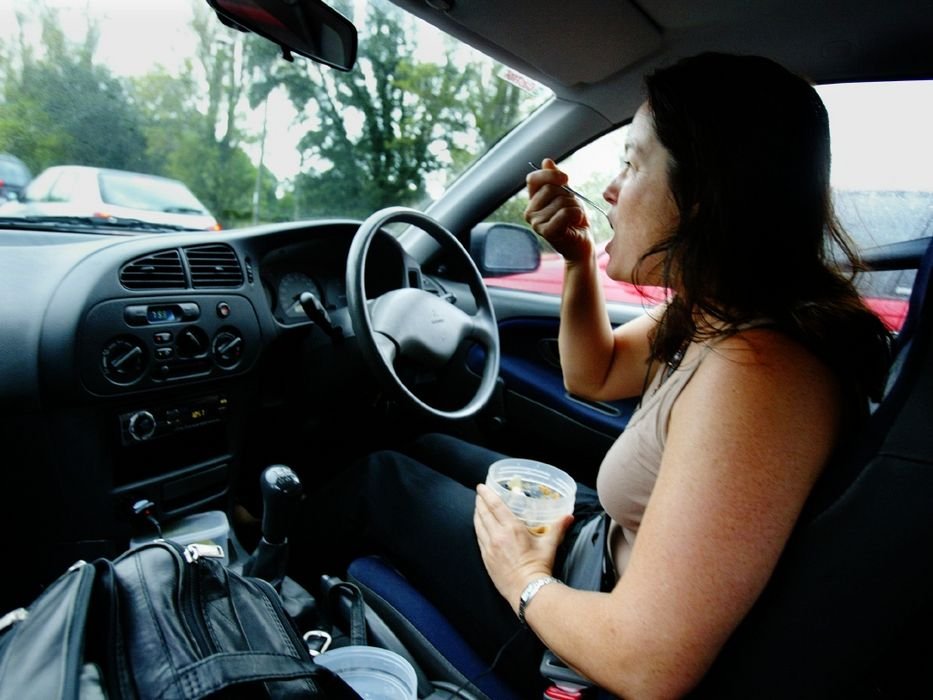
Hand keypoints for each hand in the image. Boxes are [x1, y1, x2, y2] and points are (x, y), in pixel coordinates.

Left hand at [474, 482, 573, 613]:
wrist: (528, 590)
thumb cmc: (539, 567)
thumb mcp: (549, 545)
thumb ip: (557, 528)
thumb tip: (568, 516)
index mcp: (511, 529)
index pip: (495, 506)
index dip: (487, 494)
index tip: (481, 486)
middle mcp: (497, 536)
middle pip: (483, 513)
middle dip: (480, 502)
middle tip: (479, 495)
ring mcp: (489, 548)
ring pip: (478, 525)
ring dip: (477, 514)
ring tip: (478, 507)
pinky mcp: (486, 559)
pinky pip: (478, 539)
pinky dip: (477, 529)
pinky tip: (479, 527)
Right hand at [524, 158, 593, 262]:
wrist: (581, 243)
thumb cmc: (574, 219)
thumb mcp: (567, 195)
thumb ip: (556, 179)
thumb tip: (546, 161)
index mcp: (533, 200)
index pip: (533, 179)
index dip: (549, 175)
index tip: (565, 178)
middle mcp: (530, 211)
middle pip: (550, 189)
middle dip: (569, 195)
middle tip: (573, 207)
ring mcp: (536, 223)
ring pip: (561, 201)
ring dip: (575, 207)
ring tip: (575, 217)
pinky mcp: (546, 232)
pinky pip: (565, 213)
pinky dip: (577, 214)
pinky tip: (577, 222)